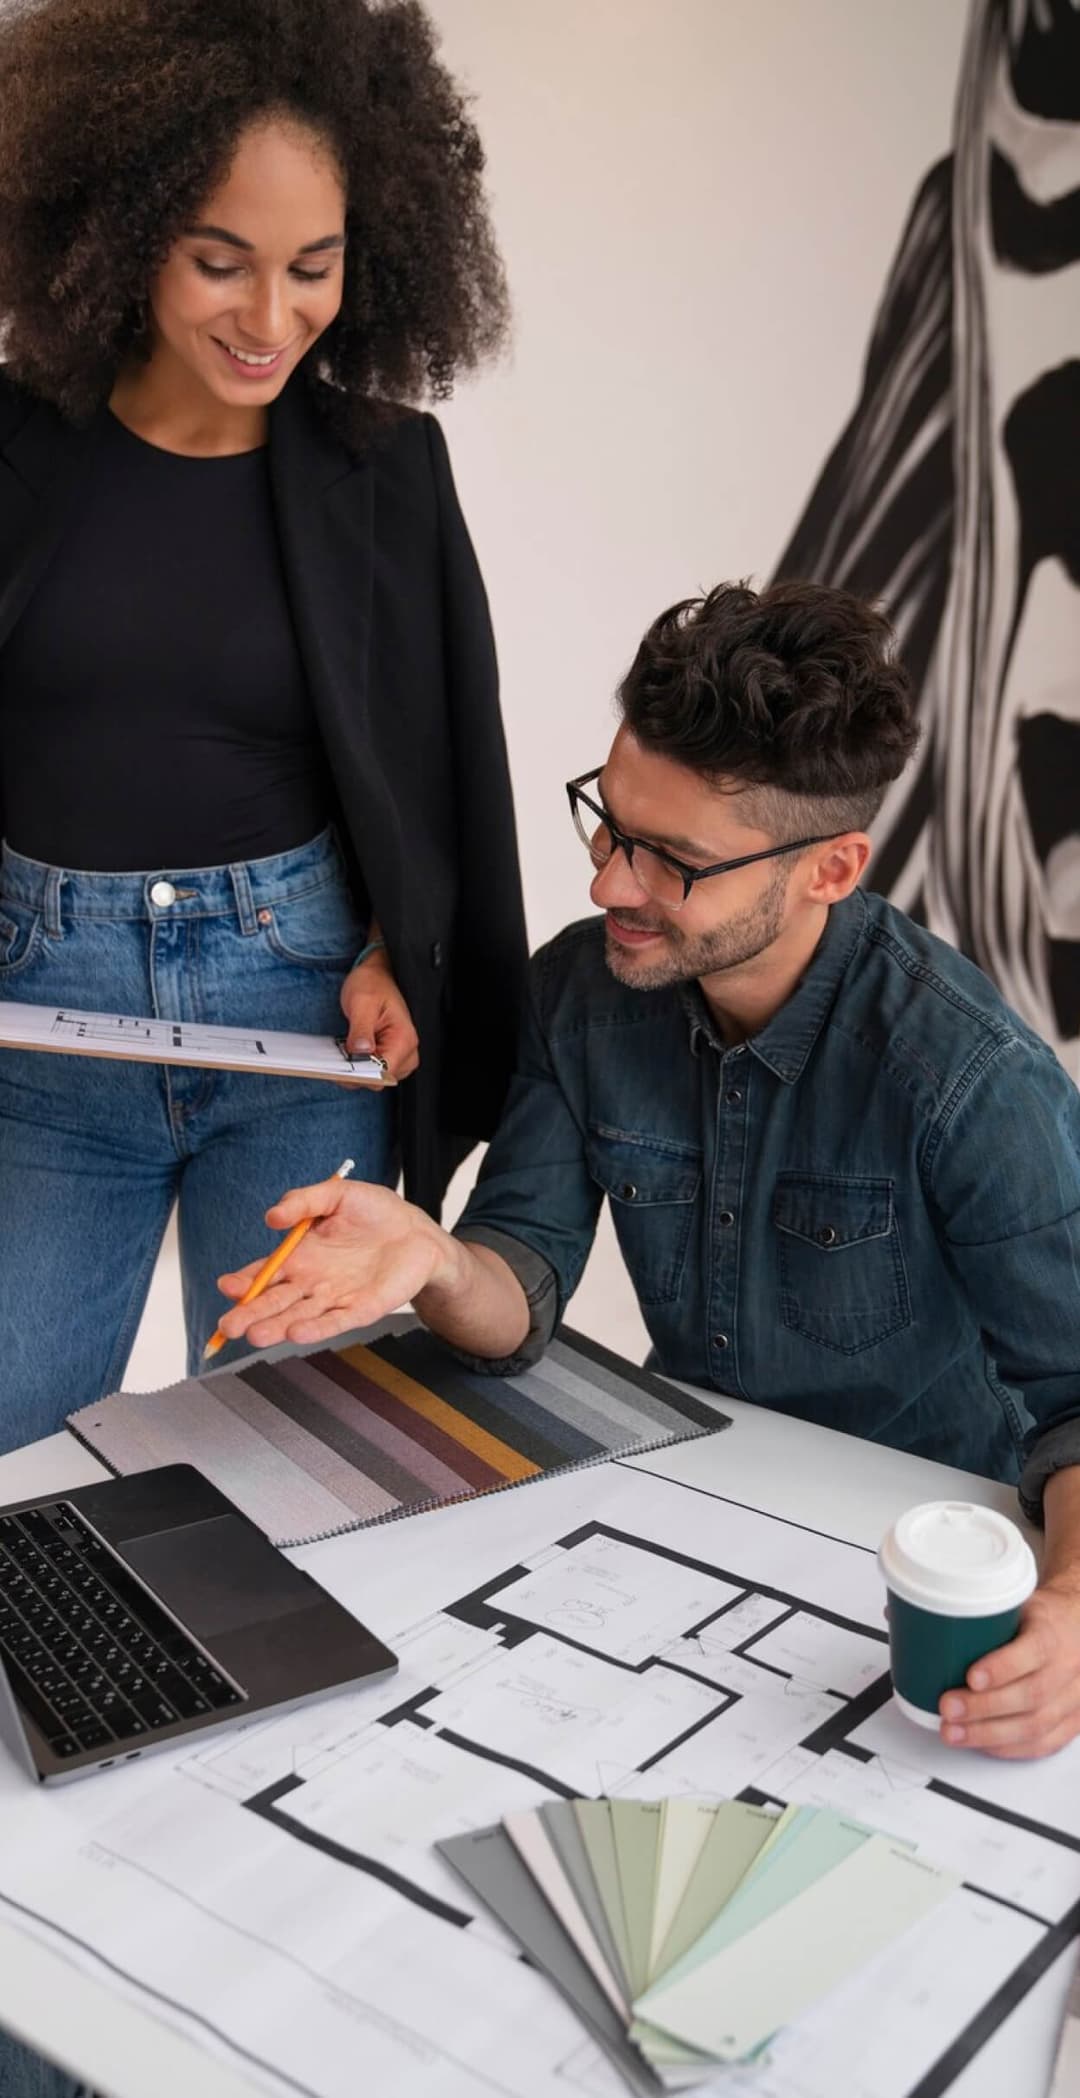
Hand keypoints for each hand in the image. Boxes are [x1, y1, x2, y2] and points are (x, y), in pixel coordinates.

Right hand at [216, 1176, 451, 1349]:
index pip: (263, 1274)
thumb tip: (271, 1217)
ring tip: (255, 1335)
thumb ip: (302, 1201)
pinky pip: (335, 1322)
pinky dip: (316, 1328)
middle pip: (273, 1302)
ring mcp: (334, 1298)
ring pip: (298, 1316)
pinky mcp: (360, 1309)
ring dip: (276, 1327)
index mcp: (299, 1256)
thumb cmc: (375, 1212)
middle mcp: (310, 1282)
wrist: (417, 1231)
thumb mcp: (337, 1195)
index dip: (243, 1282)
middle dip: (250, 1314)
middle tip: (228, 1327)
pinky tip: (296, 1333)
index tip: (227, 1287)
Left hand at [340, 948, 418, 1078]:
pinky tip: (349, 1050)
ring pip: (374, 1079)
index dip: (359, 1072)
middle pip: (378, 1080)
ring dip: (355, 1068)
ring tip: (346, 1047)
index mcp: (404, 1039)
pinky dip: (358, 1065)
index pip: (382, 1073)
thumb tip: (359, 1052)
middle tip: (339, 1051)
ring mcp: (400, 1057)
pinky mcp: (390, 1057)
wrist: (379, 976)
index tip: (339, 1065)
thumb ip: (361, 1029)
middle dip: (355, 1070)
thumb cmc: (373, 984)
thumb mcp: (362, 1001)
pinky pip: (372, 1072)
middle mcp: (407, 1052)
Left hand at [938, 1579, 1079, 1757]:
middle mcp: (1066, 1667)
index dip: (1002, 1667)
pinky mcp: (1069, 1722)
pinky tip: (982, 1743)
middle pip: (1031, 1695)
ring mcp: (1071, 1698)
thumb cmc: (1040, 1617)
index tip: (970, 1676)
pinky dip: (1008, 1748)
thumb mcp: (1013, 1602)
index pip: (1034, 1650)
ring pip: (1035, 1725)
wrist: (1077, 1628)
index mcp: (1052, 1632)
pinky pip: (1042, 1744)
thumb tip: (904, 1612)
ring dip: (989, 1734)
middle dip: (984, 1707)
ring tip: (953, 1731)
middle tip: (948, 1707)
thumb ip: (966, 1611)